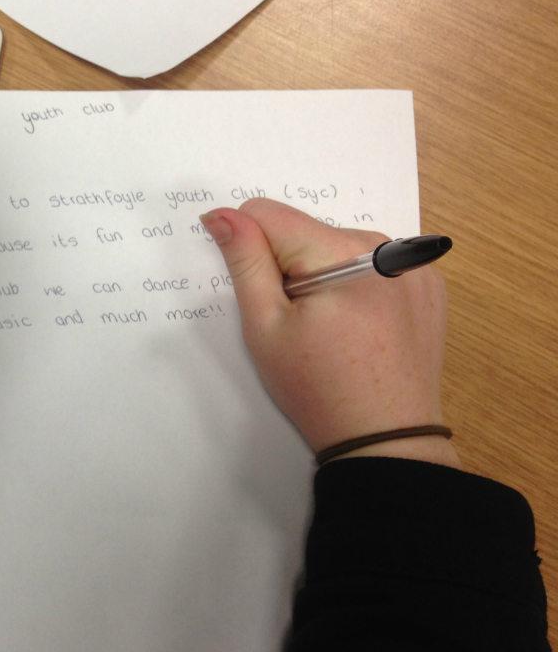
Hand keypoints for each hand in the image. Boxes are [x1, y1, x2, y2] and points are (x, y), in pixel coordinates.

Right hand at [200, 199, 459, 467]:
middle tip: (298, 322)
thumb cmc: (319, 388)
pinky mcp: (428, 282)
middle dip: (290, 266)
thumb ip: (245, 262)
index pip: (268, 214)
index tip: (260, 294)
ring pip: (338, 246)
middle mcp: (383, 245)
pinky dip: (359, 285)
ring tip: (329, 328)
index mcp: (339, 252)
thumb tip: (223, 215)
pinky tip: (359, 327)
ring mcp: (412, 263)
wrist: (386, 437)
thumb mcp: (265, 327)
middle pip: (306, 230)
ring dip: (324, 275)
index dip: (249, 250)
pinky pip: (375, 264)